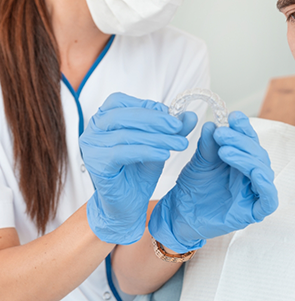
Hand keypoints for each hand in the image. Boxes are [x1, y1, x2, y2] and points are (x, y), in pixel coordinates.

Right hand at [79, 92, 196, 244]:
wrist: (127, 205)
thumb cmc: (138, 171)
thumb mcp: (159, 144)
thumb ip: (172, 129)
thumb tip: (190, 115)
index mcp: (103, 118)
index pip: (121, 101)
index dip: (148, 106)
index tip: (172, 116)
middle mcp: (93, 129)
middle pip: (124, 115)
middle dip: (155, 120)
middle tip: (178, 127)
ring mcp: (91, 147)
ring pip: (126, 134)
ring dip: (157, 138)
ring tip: (179, 143)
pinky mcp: (96, 164)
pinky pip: (123, 153)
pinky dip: (146, 151)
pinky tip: (164, 155)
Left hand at [148, 111, 277, 252]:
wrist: (179, 214)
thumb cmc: (193, 187)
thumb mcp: (199, 161)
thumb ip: (208, 145)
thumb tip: (211, 124)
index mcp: (242, 159)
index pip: (249, 140)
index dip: (244, 127)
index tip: (233, 116)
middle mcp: (251, 174)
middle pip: (257, 153)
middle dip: (240, 140)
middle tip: (220, 133)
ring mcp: (253, 193)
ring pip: (263, 171)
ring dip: (246, 158)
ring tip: (224, 150)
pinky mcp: (253, 212)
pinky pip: (269, 200)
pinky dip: (266, 186)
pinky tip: (256, 173)